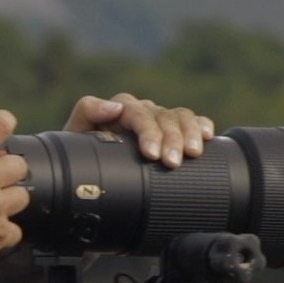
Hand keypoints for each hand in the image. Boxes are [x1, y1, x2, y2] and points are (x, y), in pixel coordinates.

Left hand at [64, 94, 214, 168]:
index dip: (147, 131)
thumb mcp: (76, 136)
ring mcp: (159, 120)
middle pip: (162, 116)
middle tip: (172, 163)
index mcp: (119, 111)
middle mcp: (142, 112)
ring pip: (180, 117)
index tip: (151, 154)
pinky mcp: (173, 131)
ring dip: (189, 134)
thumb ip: (87, 113)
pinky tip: (207, 136)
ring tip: (193, 154)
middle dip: (170, 139)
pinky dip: (201, 126)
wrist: (88, 176)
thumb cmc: (81, 158)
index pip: (137, 112)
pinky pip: (192, 122)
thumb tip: (114, 106)